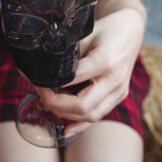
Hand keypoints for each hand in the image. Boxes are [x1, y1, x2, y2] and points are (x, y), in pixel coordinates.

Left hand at [34, 9, 144, 134]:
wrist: (130, 30)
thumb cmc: (104, 30)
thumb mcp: (83, 35)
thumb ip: (63, 54)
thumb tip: (31, 70)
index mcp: (105, 60)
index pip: (73, 79)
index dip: (50, 83)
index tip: (36, 78)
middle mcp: (115, 80)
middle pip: (82, 105)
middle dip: (55, 103)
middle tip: (40, 92)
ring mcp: (119, 91)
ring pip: (90, 115)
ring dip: (65, 113)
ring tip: (49, 101)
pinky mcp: (119, 96)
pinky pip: (98, 116)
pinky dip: (80, 125)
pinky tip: (66, 131)